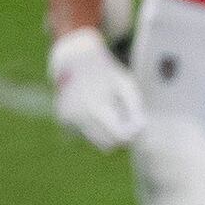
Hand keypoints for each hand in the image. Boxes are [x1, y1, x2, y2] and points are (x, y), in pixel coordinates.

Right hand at [46, 28, 144, 153]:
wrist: (74, 60)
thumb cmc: (106, 73)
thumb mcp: (125, 84)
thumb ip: (135, 107)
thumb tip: (142, 130)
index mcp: (95, 106)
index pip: (118, 137)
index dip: (130, 136)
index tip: (136, 126)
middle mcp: (79, 115)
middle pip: (107, 145)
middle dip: (118, 136)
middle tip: (124, 118)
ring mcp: (68, 119)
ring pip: (96, 142)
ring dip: (106, 132)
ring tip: (106, 109)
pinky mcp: (63, 121)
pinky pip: (86, 135)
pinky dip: (93, 126)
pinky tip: (91, 107)